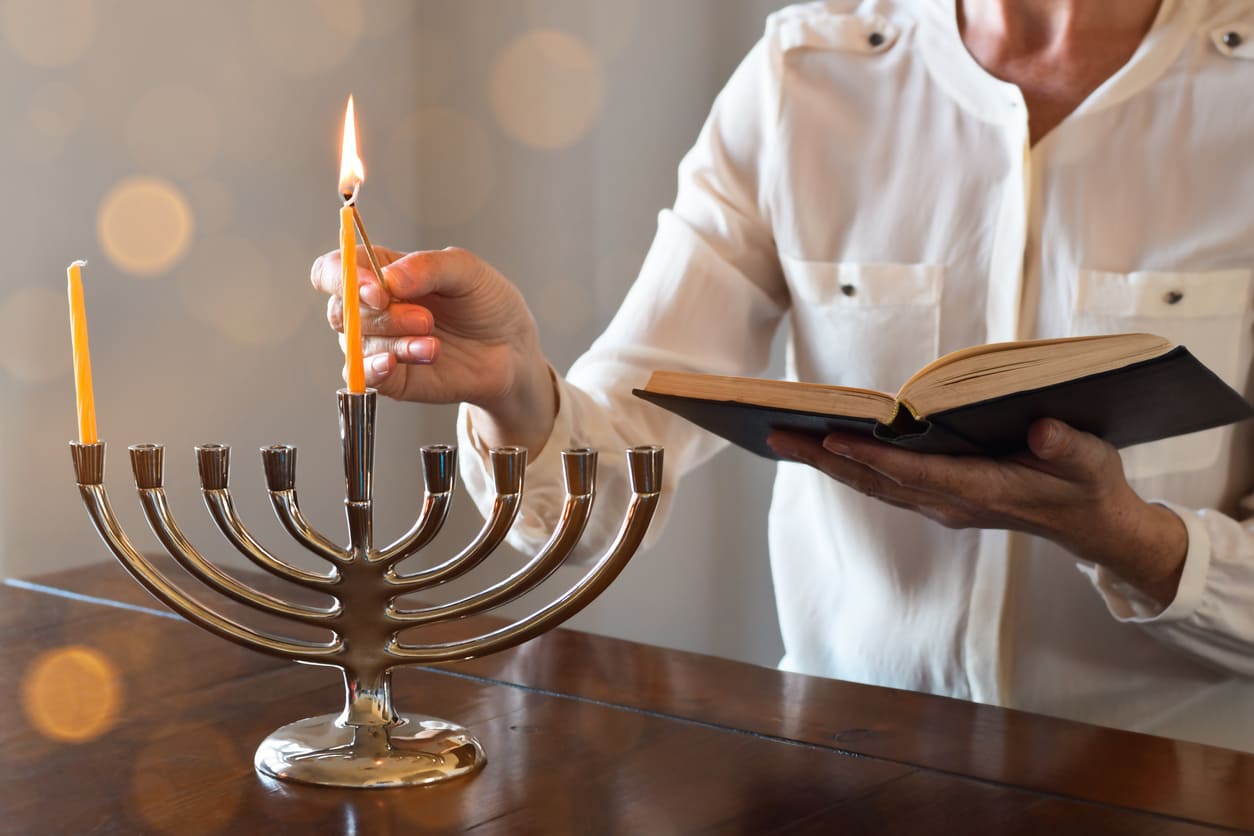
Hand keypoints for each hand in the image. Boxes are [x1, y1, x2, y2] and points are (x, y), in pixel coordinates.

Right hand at [311, 246, 555, 453]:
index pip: (334, 269)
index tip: (374, 289)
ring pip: (357, 343)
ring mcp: (379, 343)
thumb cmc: (487, 304)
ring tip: (434, 343)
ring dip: (396, 341)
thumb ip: (427, 266)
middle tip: (425, 318)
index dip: (342, 276)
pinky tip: (399, 362)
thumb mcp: (467, 271)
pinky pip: (362, 375)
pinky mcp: (390, 377)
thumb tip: (387, 279)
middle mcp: (373, 308)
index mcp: (382, 272)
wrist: (512, 350)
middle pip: (341, 309)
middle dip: (382, 314)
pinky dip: (376, 369)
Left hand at [767, 418, 1187, 606]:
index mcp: (983, 490)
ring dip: (827, 464)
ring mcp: (942, 504)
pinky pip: (884, 484)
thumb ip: (1066, 445)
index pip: (917, 472)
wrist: (1091, 526)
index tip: (833, 440)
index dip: (875, 458)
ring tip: (783, 437)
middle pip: (877, 481)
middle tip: (778, 433)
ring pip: (873, 485)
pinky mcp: (939, 499)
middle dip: (825, 459)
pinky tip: (824, 450)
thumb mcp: (1090, 460)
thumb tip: (1041, 429)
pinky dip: (850, 467)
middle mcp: (951, 502)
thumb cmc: (1089, 485)